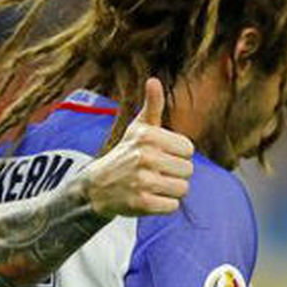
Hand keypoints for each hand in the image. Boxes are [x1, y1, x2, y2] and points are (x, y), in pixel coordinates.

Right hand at [81, 78, 194, 216]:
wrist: (97, 187)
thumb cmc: (125, 154)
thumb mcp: (137, 129)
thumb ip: (152, 106)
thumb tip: (154, 80)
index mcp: (148, 136)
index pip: (188, 149)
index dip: (177, 155)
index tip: (161, 156)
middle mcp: (144, 156)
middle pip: (188, 170)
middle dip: (175, 174)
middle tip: (155, 173)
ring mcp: (142, 181)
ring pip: (182, 189)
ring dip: (171, 190)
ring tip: (153, 186)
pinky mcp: (141, 203)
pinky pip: (172, 206)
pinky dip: (164, 205)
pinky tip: (149, 198)